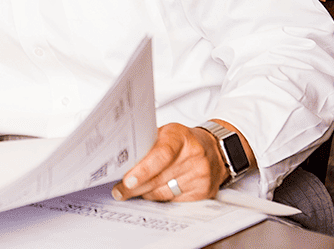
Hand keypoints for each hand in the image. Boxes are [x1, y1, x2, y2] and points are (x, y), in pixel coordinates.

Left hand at [111, 122, 229, 201]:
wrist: (214, 149)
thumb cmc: (183, 140)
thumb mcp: (166, 133)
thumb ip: (147, 144)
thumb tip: (122, 160)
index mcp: (180, 137)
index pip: (161, 155)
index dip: (143, 170)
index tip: (128, 180)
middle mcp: (193, 156)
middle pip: (158, 178)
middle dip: (134, 187)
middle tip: (119, 190)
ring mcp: (200, 175)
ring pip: (163, 192)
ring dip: (144, 193)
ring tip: (130, 191)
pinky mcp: (204, 191)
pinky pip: (173, 200)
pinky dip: (159, 197)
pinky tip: (151, 192)